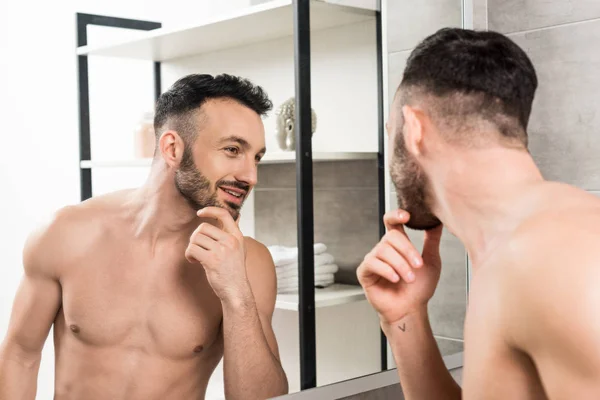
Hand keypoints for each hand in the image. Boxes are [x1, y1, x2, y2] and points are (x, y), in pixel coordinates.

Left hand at [185, 207, 248, 301]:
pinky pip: (192, 249)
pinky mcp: (212, 260)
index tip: (200, 213)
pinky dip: (189, 255)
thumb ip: (232, 236)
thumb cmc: (234, 271)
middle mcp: (231, 241)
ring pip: (195, 238)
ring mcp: (222, 250)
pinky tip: (195, 262)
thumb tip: (230, 218)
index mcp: (237, 237)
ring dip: (191, 247)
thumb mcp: (239, 249)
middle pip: (203, 227)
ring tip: (196, 257)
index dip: (210, 210)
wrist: (236, 290)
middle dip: (195, 237)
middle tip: (197, 248)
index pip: (224, 215)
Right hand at [357, 209, 442, 324]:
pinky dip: (387, 270)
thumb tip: (437, 222)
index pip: (392, 222)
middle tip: (418, 265)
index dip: (396, 215)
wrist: (411, 309)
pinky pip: (373, 263)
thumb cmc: (419, 288)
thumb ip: (432, 241)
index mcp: (397, 244)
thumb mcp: (431, 261)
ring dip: (400, 264)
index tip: (407, 216)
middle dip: (407, 250)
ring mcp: (373, 259)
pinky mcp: (364, 271)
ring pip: (384, 250)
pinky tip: (395, 279)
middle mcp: (384, 249)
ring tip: (410, 278)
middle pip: (391, 237)